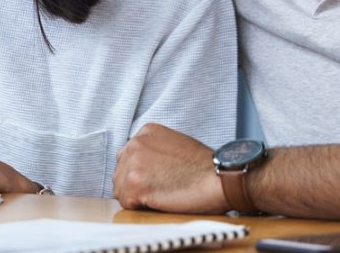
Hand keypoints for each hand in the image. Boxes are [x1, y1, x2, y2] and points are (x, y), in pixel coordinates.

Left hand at [112, 123, 228, 213]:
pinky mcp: (134, 184)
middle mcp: (135, 144)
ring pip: (120, 187)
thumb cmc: (205, 166)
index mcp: (145, 132)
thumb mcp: (176, 144)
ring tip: (159, 196)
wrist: (220, 179)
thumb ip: (155, 150)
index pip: (127, 156)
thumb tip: (143, 165)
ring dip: (136, 196)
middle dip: (134, 184)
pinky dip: (139, 207)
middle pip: (120, 171)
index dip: (139, 172)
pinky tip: (157, 202)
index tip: (153, 179)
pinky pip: (125, 201)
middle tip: (157, 191)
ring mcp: (133, 163)